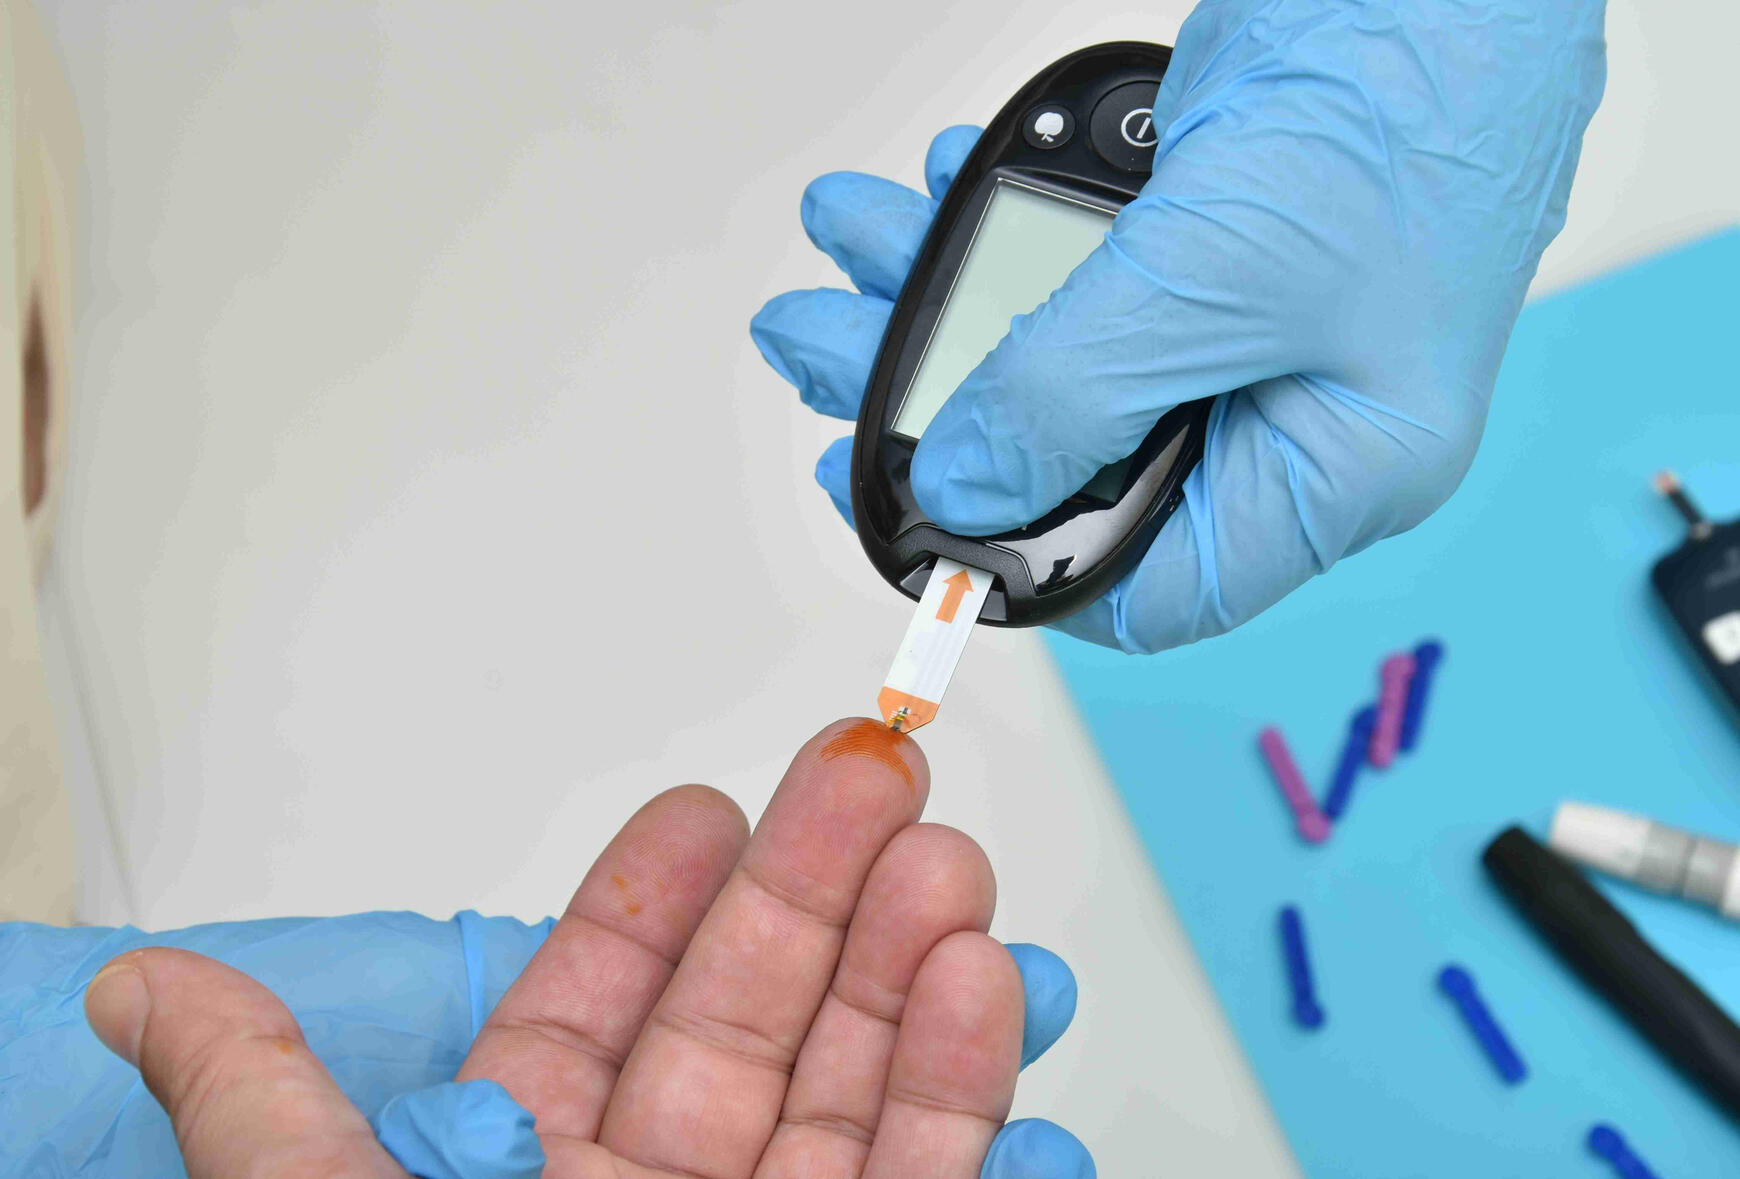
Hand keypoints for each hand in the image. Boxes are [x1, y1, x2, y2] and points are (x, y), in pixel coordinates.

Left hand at [50, 720, 1089, 1176]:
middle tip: (866, 777)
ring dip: (904, 966)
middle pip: (750, 1020)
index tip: (709, 810)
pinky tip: (976, 988)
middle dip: (815, 888)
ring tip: (939, 863)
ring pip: (851, 1087)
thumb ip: (262, 1101)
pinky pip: (922, 1176)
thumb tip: (142, 988)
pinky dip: (959, 1087)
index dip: (658, 902)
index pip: (598, 1014)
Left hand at [753, 0, 1605, 652]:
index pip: (1144, 584)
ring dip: (943, 296)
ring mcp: (1241, 334)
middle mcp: (1283, 420)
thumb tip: (961, 485)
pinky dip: (999, 235)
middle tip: (821, 347)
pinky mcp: (1205, 253)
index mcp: (1332, 473)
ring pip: (1057, 359)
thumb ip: (1075, 393)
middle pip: (1070, 462)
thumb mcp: (1220, 274)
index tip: (894, 504)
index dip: (1005, 560)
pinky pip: (1075, 275)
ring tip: (851, 235)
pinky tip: (936, 190)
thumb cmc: (1412, 109)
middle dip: (934, 399)